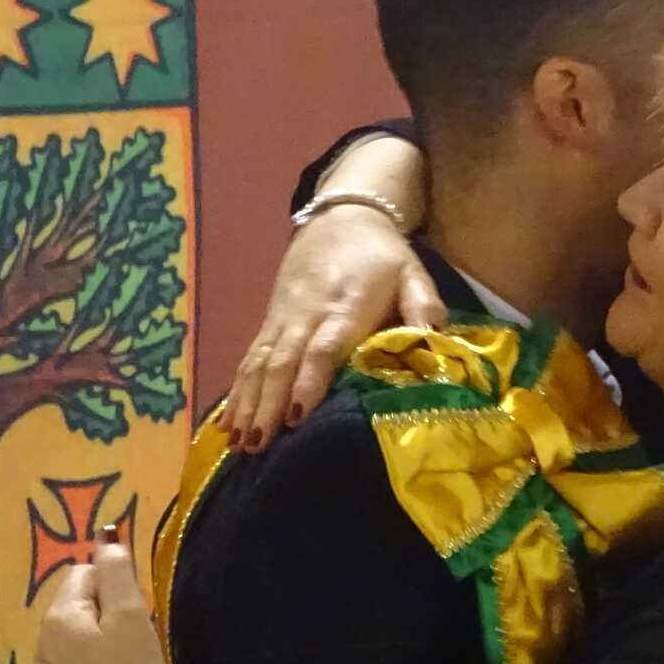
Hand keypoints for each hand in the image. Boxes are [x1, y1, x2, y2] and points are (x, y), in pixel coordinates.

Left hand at [33, 534, 175, 663]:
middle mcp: (39, 646)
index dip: (113, 587)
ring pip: (66, 645)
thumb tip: (103, 535)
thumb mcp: (131, 613)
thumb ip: (115, 570)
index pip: (83, 576)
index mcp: (57, 617)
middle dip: (98, 615)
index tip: (133, 611)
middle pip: (71, 610)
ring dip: (88, 645)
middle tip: (130, 639)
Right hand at [231, 137, 441, 450]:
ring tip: (240, 443)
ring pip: (261, 363)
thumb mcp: (412, 273)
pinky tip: (229, 423)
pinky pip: (251, 357)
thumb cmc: (382, 256)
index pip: (322, 347)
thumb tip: (434, 344)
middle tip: (258, 445)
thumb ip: (424, 307)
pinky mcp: (271, 321)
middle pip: (283, 362)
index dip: (309, 381)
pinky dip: (238, 390)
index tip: (298, 415)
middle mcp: (307, 314)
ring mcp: (284, 318)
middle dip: (268, 404)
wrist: (341, 218)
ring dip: (248, 403)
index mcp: (345, 306)